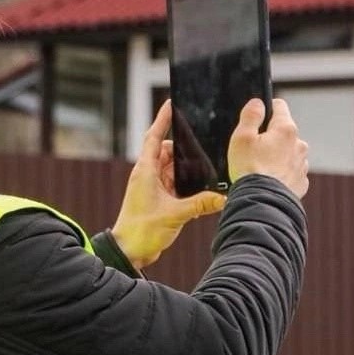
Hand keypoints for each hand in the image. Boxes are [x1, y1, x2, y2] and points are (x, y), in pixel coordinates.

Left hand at [111, 100, 226, 268]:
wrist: (130, 252)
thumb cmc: (141, 230)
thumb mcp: (174, 214)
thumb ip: (200, 204)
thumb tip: (224, 197)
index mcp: (146, 170)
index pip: (154, 137)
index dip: (163, 119)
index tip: (172, 103)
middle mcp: (148, 175)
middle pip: (169, 152)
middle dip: (185, 149)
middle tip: (204, 144)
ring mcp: (153, 187)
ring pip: (174, 168)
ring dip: (187, 169)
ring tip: (207, 167)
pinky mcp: (160, 199)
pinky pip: (176, 184)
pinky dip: (187, 184)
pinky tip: (202, 188)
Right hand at [228, 98, 309, 198]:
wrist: (261, 203)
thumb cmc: (250, 170)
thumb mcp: (242, 137)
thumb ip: (251, 115)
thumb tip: (258, 103)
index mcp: (285, 129)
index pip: (279, 106)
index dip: (266, 108)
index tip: (257, 117)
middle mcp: (299, 144)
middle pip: (283, 131)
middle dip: (270, 137)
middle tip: (253, 149)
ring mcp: (301, 164)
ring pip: (288, 152)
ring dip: (277, 156)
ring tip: (260, 168)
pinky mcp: (301, 182)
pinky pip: (291, 171)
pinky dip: (281, 173)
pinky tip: (269, 180)